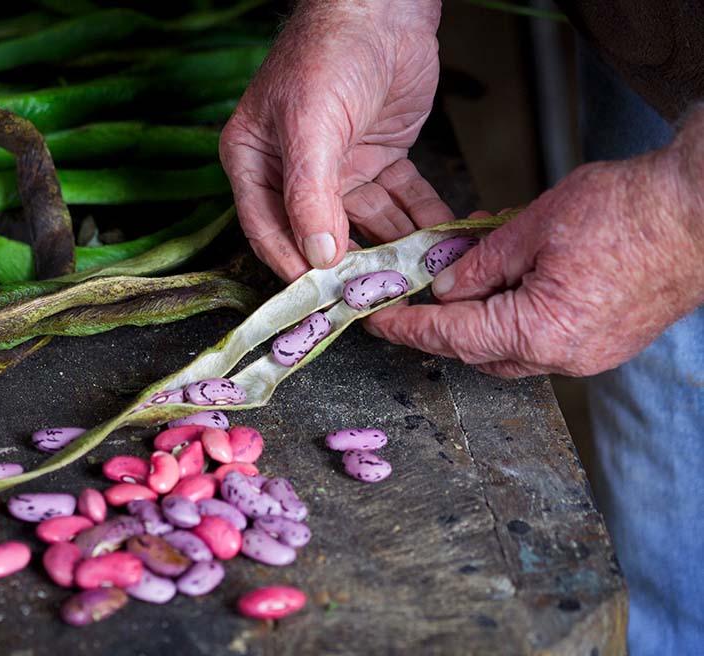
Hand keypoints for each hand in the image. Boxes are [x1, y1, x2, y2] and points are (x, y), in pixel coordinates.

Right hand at [220, 0, 445, 281]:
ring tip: (417, 274)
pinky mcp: (381, 162)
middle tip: (374, 292)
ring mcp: (340, 170)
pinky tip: (440, 241)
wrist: (386, 8)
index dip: (291, 264)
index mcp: (256, 162)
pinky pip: (401, 201)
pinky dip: (420, 221)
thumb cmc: (330, 51)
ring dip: (392, 248)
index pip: (267, 228)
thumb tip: (316, 256)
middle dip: (349, 263)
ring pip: (366, 223)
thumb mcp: (311, 123)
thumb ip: (310, 193)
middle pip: (318, 234)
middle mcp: (295, 172)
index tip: (320, 295)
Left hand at [365, 113, 703, 377]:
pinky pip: (541, 344)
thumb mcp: (534, 226)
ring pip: (509, 352)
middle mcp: (564, 355)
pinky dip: (512, 323)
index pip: (453, 337)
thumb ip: (482, 263)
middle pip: (478, 353)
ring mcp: (589, 355)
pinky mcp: (605, 344)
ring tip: (456, 289)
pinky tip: (503, 291)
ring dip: (477, 326)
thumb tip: (447, 287)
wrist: (700, 210)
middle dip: (440, 330)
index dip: (410, 328)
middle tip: (411, 303)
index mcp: (540, 330)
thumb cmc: (629, 211)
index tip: (379, 322)